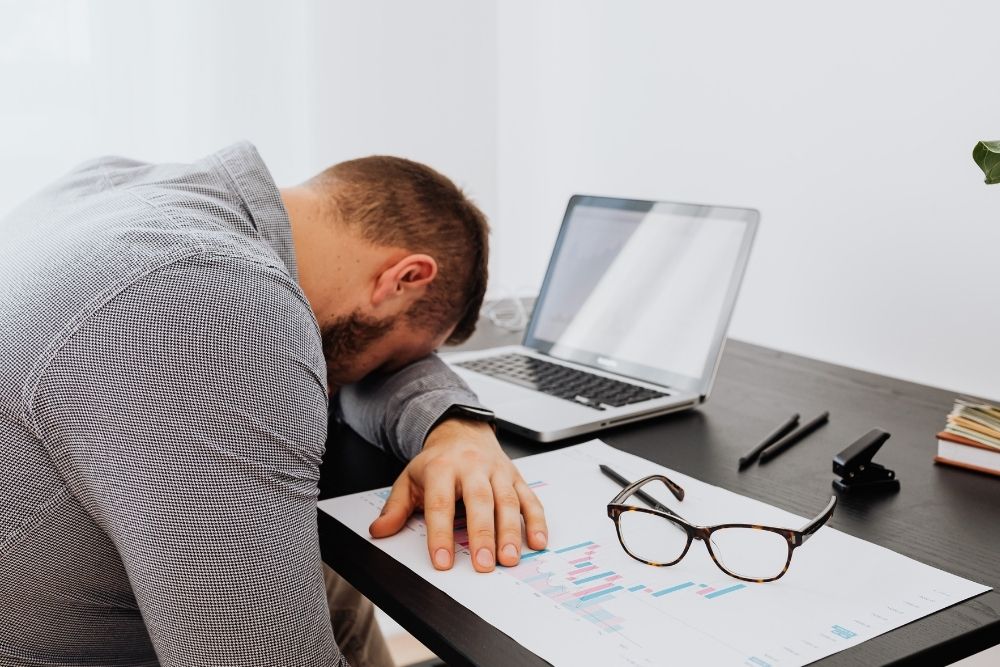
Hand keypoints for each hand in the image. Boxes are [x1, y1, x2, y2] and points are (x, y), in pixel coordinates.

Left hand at [368, 419, 547, 571]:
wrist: (462, 430)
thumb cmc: (437, 461)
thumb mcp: (409, 479)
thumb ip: (396, 507)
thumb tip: (379, 530)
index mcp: (442, 468)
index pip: (441, 503)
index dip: (441, 534)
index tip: (443, 561)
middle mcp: (472, 467)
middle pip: (480, 501)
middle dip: (483, 534)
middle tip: (483, 564)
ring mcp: (497, 471)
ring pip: (508, 500)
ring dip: (511, 532)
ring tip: (509, 559)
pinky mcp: (515, 476)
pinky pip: (529, 499)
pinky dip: (536, 521)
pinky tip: (536, 542)